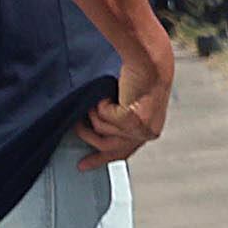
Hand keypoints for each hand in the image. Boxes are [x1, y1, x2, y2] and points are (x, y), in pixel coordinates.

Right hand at [76, 52, 173, 167]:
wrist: (150, 62)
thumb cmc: (139, 78)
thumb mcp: (131, 105)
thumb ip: (121, 123)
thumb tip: (99, 135)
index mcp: (150, 131)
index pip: (123, 153)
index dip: (101, 159)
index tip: (82, 165)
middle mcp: (148, 133)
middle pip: (108, 148)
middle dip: (88, 136)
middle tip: (77, 126)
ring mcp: (141, 128)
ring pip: (102, 130)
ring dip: (96, 112)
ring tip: (102, 98)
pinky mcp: (133, 119)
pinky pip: (103, 116)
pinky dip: (101, 103)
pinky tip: (112, 94)